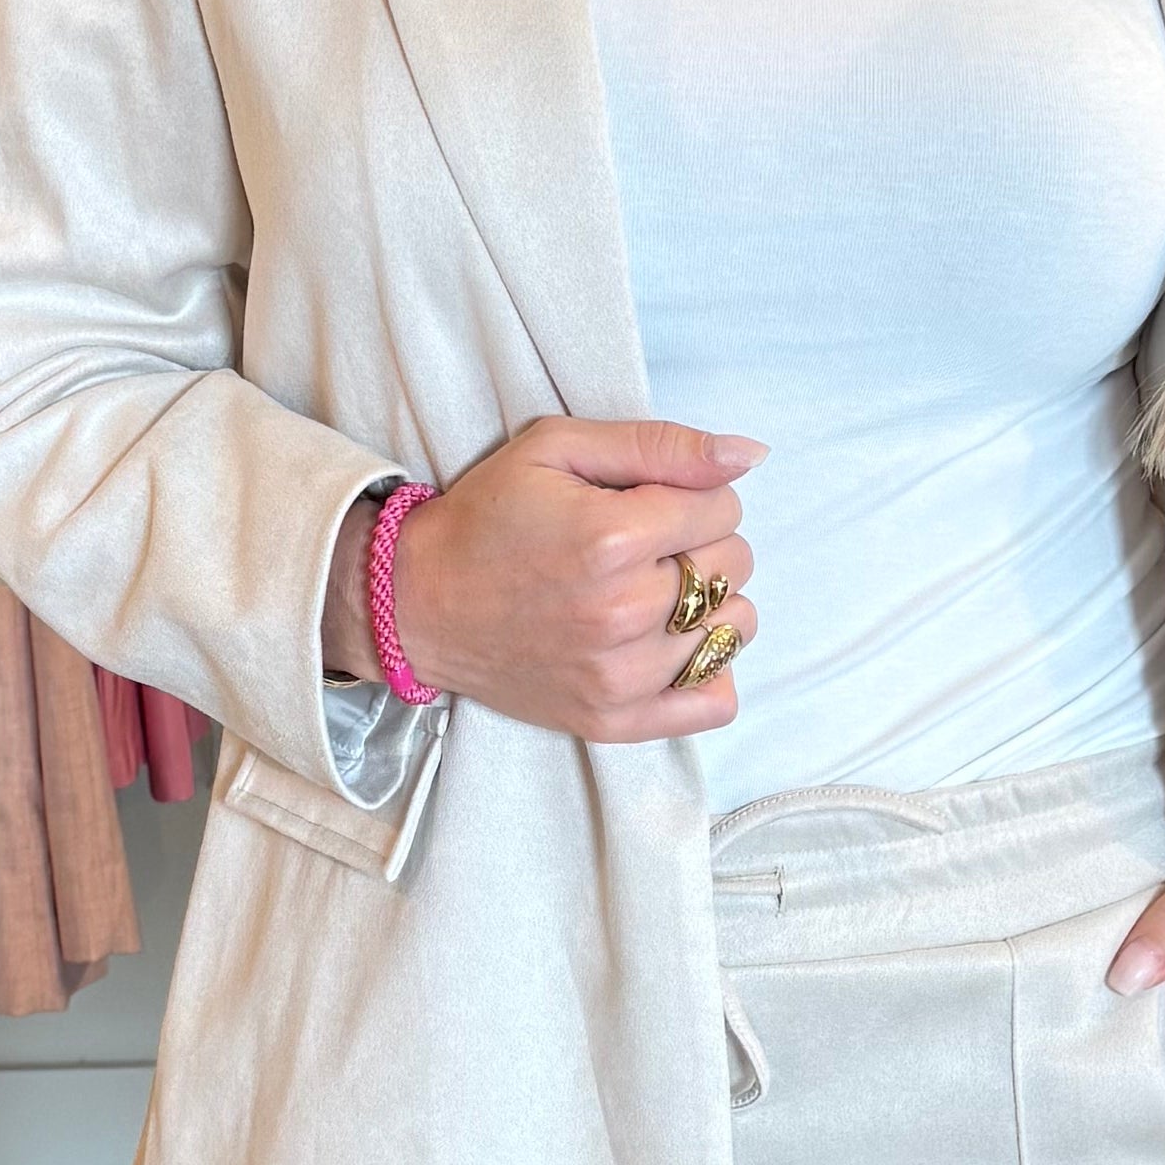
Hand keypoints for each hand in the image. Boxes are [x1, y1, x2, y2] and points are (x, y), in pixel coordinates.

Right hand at [329, 420, 764, 742]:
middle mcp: (624, 612)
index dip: (693, 494)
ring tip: (653, 592)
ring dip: (709, 603)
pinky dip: (708, 671)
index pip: (724, 505)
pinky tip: (668, 645)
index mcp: (613, 538)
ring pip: (735, 627)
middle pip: (735, 563)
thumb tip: (748, 455)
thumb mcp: (557, 449)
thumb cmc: (487, 517)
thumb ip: (658, 445)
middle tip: (644, 546)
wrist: (416, 603)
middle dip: (702, 542)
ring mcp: (621, 674)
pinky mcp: (614, 719)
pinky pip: (715, 702)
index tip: (649, 502)